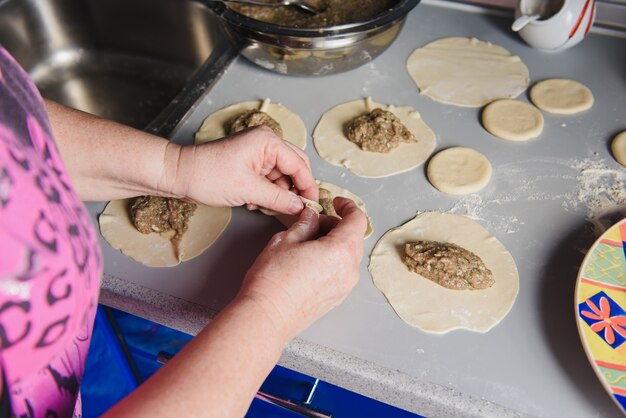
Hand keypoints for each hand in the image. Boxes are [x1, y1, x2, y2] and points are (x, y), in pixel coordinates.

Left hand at [168, 126, 317, 213]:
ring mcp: (258, 153)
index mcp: (268, 141)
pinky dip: (266, 193)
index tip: (312, 207)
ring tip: (260, 206)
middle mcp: (266, 143)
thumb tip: (300, 207)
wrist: (178, 174)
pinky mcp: (250, 163)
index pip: (300, 165)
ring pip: (282, 177)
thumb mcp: (247, 190)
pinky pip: (269, 180)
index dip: (308, 187)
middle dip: (292, 191)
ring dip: (276, 195)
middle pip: (294, 169)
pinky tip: (253, 203)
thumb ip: (278, 198)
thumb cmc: (207, 175)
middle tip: (291, 210)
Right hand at [238, 197, 367, 340]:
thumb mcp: (285, 240)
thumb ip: (304, 224)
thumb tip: (311, 217)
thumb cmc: (273, 281)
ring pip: (346, 255)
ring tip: (305, 244)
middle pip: (352, 237)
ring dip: (332, 243)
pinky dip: (330, 260)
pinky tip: (307, 261)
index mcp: (340, 251)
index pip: (357, 220)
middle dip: (334, 226)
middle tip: (311, 224)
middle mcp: (349, 270)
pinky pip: (340, 271)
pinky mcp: (336, 298)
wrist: (266, 317)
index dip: (348, 206)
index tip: (336, 202)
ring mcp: (344, 287)